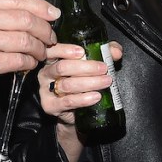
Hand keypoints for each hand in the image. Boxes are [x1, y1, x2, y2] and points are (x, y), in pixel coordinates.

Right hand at [0, 0, 59, 96]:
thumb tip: (21, 13)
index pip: (18, 0)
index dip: (41, 7)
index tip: (53, 13)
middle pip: (27, 20)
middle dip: (45, 30)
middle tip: (50, 37)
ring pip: (26, 40)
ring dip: (39, 48)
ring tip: (40, 53)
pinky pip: (18, 61)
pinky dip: (28, 63)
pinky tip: (28, 64)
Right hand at [39, 41, 122, 161]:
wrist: (77, 112)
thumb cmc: (82, 82)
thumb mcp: (94, 65)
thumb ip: (105, 54)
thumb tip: (116, 52)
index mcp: (53, 59)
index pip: (53, 50)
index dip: (65, 50)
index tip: (82, 51)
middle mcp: (46, 73)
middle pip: (62, 67)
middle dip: (86, 67)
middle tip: (104, 68)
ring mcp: (45, 90)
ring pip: (67, 85)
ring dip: (89, 83)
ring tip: (105, 82)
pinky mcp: (50, 106)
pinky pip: (68, 101)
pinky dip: (83, 99)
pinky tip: (96, 96)